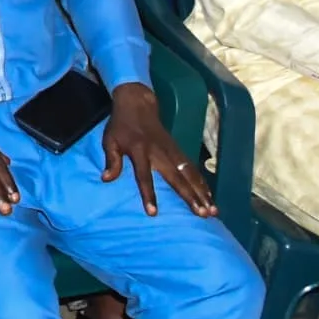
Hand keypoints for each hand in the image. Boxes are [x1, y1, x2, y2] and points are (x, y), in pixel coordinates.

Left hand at [99, 85, 213, 215]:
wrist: (137, 104)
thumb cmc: (121, 127)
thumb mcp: (110, 140)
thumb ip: (111, 160)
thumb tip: (106, 179)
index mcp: (139, 150)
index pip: (143, 176)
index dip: (148, 194)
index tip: (153, 213)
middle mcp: (159, 152)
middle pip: (176, 177)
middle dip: (190, 196)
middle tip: (201, 214)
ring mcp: (172, 150)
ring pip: (190, 174)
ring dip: (202, 192)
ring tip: (212, 211)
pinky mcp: (179, 150)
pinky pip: (193, 168)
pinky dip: (202, 183)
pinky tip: (210, 197)